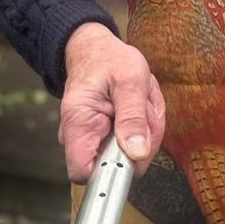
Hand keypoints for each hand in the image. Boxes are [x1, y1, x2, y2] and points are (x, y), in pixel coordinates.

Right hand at [59, 23, 165, 182]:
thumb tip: (136, 153)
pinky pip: (132, 147)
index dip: (114, 171)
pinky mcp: (105, 139)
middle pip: (118, 166)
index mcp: (79, 123)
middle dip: (141, 143)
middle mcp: (79, 137)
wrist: (95, 50)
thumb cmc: (109, 60)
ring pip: (130, 157)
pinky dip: (142, 130)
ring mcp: (92, 140)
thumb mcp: (129, 80)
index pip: (86, 173)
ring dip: (145, 133)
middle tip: (143, 110)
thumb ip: (133, 117)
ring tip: (140, 104)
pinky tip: (137, 109)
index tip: (134, 148)